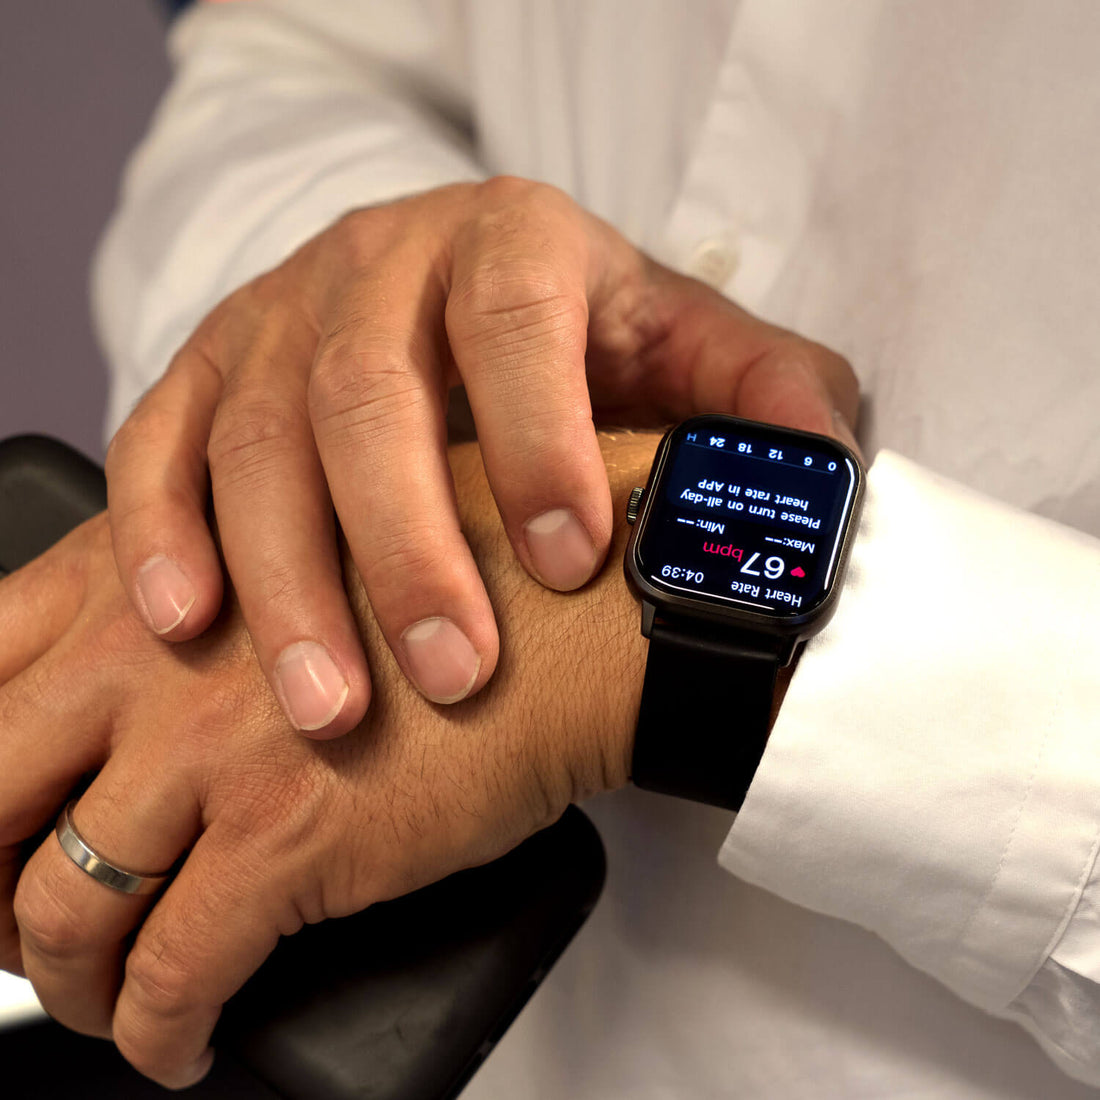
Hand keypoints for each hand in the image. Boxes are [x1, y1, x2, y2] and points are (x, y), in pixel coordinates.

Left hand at [2, 434, 653, 1088]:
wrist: (571, 618)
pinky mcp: (282, 843)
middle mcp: (149, 652)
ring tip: (104, 998)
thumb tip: (145, 689)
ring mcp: (206, 751)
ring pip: (60, 910)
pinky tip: (178, 1039)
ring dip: (63, 981)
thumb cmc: (461, 576)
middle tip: (18, 923)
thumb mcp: (300, 542)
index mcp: (147, 567)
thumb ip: (201, 591)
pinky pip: (169, 976)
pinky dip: (152, 1032)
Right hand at [104, 176, 858, 736]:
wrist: (469, 297)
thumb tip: (823, 477)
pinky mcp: (209, 366)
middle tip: (450, 672)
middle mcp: (383, 263)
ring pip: (258, 435)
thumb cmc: (589, 341)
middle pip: (368, 393)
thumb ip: (762, 401)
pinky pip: (162, 440)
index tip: (569, 560)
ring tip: (327, 703)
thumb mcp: (692, 352)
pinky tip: (187, 620)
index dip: (536, 439)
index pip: (517, 326)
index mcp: (513, 244)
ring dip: (288, 577)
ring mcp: (281, 312)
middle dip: (405, 543)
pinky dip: (165, 529)